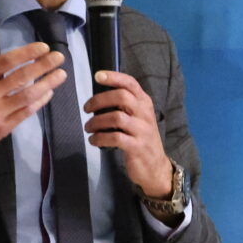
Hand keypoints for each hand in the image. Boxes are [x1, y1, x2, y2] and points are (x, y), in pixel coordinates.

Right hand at [0, 33, 65, 173]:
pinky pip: (25, 112)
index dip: (27, 53)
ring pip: (27, 95)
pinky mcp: (3, 128)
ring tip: (61, 74)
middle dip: (43, 65)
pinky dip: (39, 102)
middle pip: (21, 76)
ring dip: (47, 83)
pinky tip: (49, 93)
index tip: (43, 47)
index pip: (7, 61)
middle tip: (60, 57)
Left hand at [84, 70, 172, 196]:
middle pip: (121, 97)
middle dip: (99, 100)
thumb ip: (125, 105)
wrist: (155, 166)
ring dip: (96, 122)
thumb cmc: (141, 138)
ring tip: (88, 128)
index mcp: (144, 103)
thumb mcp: (138, 118)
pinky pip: (115, 138)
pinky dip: (100, 138)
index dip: (114, 77)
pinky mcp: (137, 147)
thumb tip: (100, 96)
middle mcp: (145, 114)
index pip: (130, 83)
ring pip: (116, 117)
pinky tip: (94, 140)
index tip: (98, 76)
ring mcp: (142, 130)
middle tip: (87, 109)